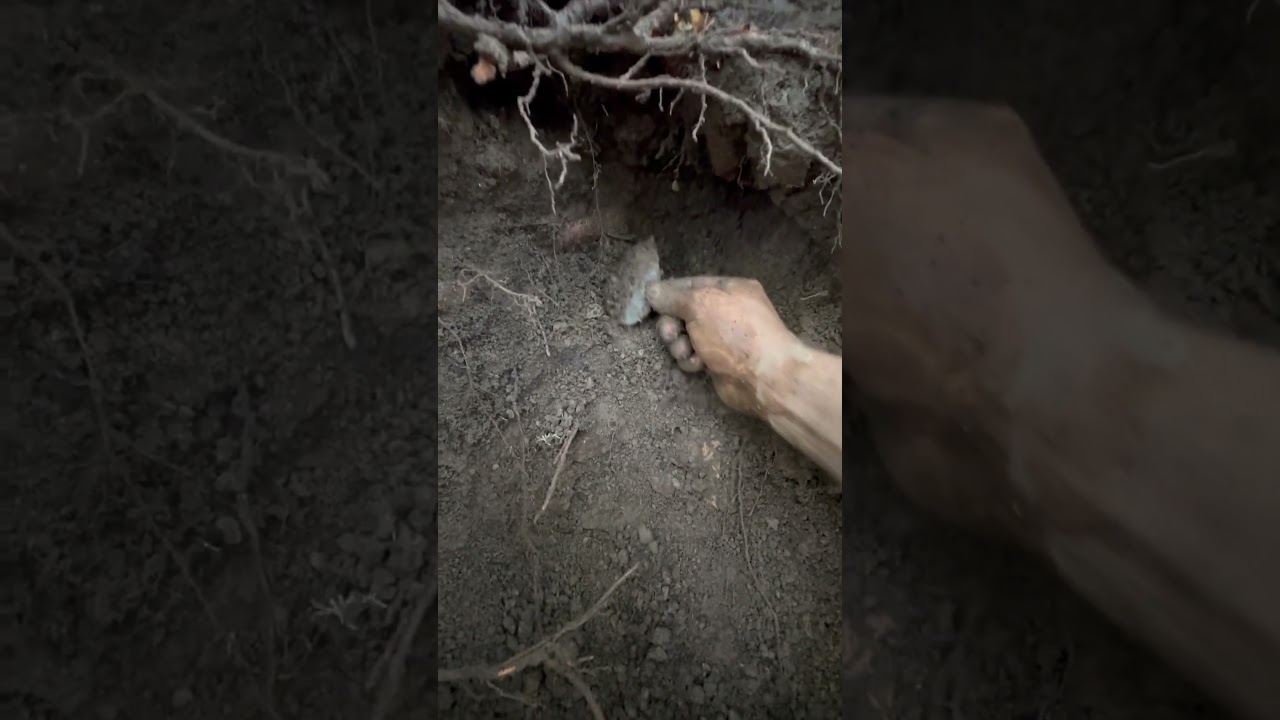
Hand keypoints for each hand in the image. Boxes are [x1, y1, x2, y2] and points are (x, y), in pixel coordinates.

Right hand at [645, 276, 796, 416]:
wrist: (764, 377)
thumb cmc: (734, 332)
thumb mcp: (700, 305)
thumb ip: (673, 297)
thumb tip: (651, 291)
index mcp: (729, 289)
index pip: (690, 284)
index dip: (669, 293)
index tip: (649, 303)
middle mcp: (727, 311)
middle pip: (684, 312)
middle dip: (672, 324)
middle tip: (671, 334)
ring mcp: (723, 337)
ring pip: (686, 336)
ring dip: (680, 345)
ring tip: (688, 353)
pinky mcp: (718, 362)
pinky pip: (693, 356)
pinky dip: (691, 360)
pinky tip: (699, 366)